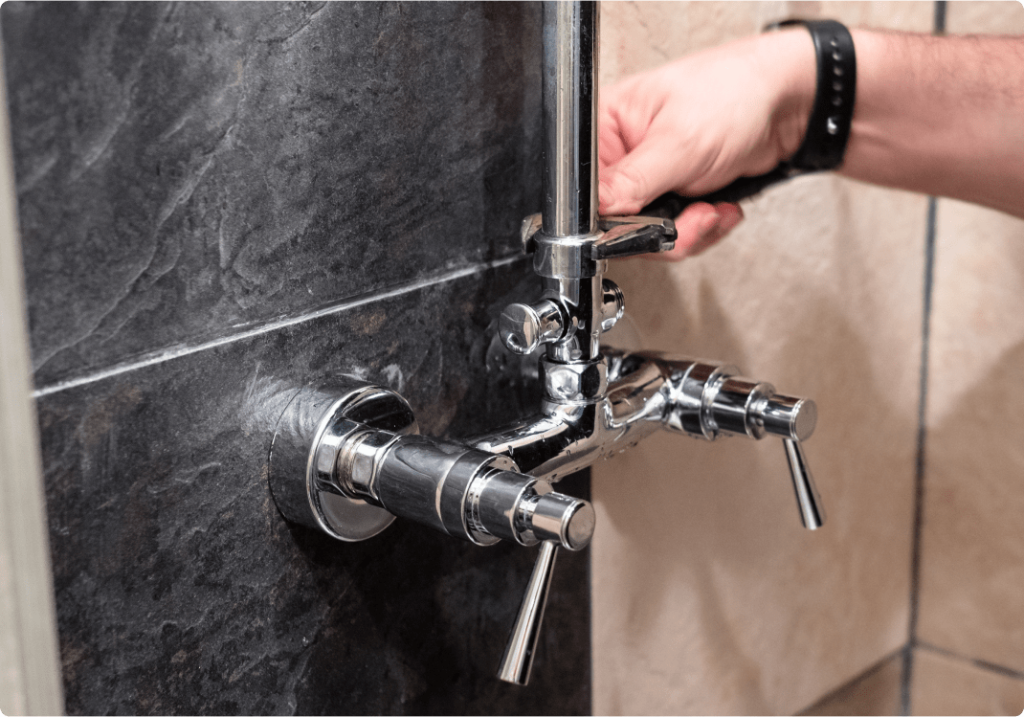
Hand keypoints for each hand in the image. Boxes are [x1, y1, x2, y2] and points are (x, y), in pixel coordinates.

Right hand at [599, 30, 814, 259]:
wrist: (787, 103)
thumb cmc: (734, 93)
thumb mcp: (678, 142)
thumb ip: (632, 182)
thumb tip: (595, 212)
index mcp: (605, 127)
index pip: (585, 190)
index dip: (611, 217)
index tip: (642, 223)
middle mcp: (621, 154)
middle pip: (614, 222)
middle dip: (661, 230)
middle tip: (692, 218)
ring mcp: (647, 178)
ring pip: (646, 235)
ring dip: (687, 232)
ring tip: (710, 209)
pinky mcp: (671, 195)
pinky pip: (672, 234)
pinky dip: (700, 230)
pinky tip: (718, 208)